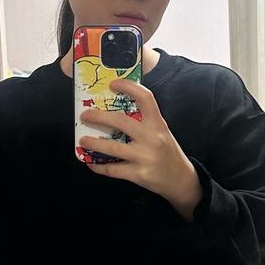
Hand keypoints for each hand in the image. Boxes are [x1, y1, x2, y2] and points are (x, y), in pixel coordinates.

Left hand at [79, 79, 203, 219]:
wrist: (181, 180)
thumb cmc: (168, 152)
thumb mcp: (161, 132)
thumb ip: (145, 122)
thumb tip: (115, 112)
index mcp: (158, 124)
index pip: (146, 98)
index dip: (129, 87)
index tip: (113, 83)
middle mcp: (152, 138)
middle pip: (120, 121)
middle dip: (98, 117)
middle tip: (85, 115)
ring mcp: (145, 157)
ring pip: (112, 148)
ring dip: (93, 143)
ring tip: (82, 140)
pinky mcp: (139, 175)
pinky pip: (113, 170)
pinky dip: (99, 166)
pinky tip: (91, 162)